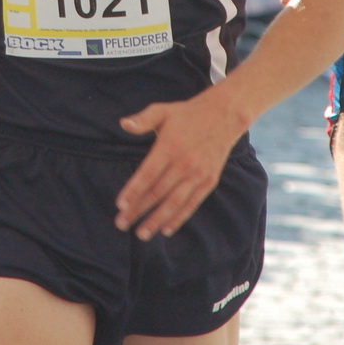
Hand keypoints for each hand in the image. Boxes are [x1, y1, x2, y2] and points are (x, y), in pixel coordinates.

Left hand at [114, 91, 246, 239]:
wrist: (223, 116)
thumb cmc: (187, 114)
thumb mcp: (163, 110)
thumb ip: (143, 119)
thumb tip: (124, 124)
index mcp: (170, 146)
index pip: (148, 174)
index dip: (134, 191)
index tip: (120, 205)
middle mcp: (184, 163)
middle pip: (158, 192)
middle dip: (138, 210)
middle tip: (121, 224)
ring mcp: (198, 174)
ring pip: (174, 202)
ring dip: (157, 220)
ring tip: (142, 234)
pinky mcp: (209, 181)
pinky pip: (192, 203)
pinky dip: (179, 218)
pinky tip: (166, 229)